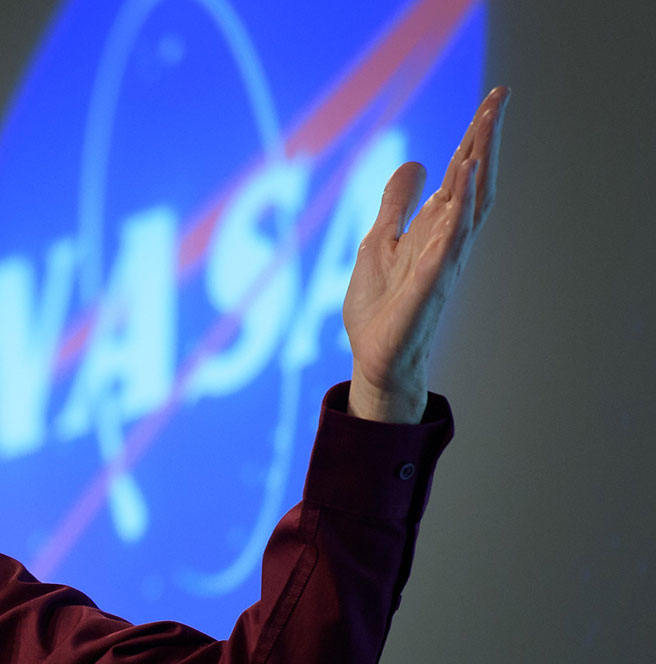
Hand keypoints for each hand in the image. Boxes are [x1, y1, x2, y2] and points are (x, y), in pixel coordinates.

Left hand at [342, 85, 509, 421]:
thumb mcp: (380, 241)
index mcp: (435, 228)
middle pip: (473, 181)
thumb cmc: (381, 306)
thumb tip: (415, 165)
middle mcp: (446, 241)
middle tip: (498, 97)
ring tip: (482, 129)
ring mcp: (441, 263)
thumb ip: (396, 205)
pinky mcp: (426, 287)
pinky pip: (446, 250)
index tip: (492, 98)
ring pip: (469, 208)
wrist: (375, 356)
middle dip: (484, 139)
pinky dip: (453, 220)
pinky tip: (458, 194)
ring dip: (476, 169)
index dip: (475, 136)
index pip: (462, 174)